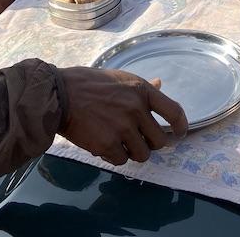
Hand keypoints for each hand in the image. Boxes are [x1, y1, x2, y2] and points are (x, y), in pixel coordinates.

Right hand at [58, 67, 186, 163]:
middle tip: (137, 140)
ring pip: (142, 155)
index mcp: (141, 90)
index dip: (181, 127)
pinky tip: (103, 144)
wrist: (59, 94)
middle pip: (160, 141)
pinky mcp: (108, 144)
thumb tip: (160, 83)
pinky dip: (113, 156)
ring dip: (132, 152)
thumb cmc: (88, 83)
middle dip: (150, 143)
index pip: (174, 112)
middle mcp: (136, 109)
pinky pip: (121, 161)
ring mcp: (123, 128)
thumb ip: (142, 87)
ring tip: (118, 142)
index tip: (179, 134)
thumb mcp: (120, 78)